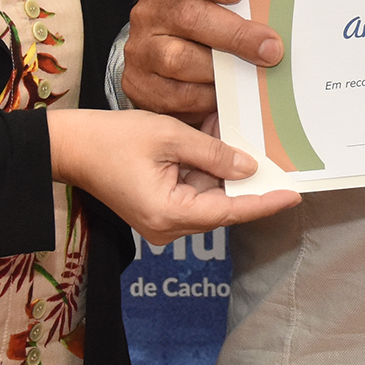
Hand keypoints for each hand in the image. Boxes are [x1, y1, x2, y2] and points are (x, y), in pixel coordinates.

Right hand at [47, 107, 298, 244]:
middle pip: (222, 206)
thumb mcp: (170, 136)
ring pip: (209, 199)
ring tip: (244, 139)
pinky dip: (206, 171)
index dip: (265, 202)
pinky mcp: (158, 210)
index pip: (231, 212)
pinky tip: (217, 144)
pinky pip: (193, 193)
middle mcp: (168, 228)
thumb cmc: (112, 139)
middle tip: (277, 154)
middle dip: (246, 180)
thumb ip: (213, 153)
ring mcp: (162, 222)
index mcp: (170, 214)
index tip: (294, 194)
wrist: (69, 146)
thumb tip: (249, 168)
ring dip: (224, 172)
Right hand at [122, 0, 281, 119]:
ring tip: (251, 75)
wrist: (162, 62)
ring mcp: (142, 49)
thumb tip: (275, 14)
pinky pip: (177, 94)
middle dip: (235, 34)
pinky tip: (224, 95)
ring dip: (222, 69)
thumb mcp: (213, 3)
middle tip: (270, 47)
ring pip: (180, 59)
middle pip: (190, 17)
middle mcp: (149, 11)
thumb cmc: (202, 24)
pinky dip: (205, 97)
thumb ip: (236, 1)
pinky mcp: (142, 84)